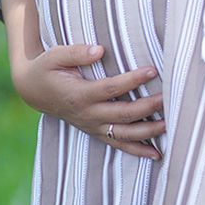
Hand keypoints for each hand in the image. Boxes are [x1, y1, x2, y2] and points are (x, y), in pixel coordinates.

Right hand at [11, 43, 164, 160]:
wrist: (34, 90)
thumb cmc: (47, 68)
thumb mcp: (54, 56)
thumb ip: (76, 52)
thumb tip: (100, 50)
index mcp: (79, 95)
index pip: (111, 88)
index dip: (132, 80)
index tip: (152, 70)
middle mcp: (88, 114)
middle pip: (123, 114)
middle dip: (148, 107)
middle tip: (170, 96)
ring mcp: (92, 126)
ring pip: (124, 134)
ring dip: (148, 131)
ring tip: (170, 124)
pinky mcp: (96, 132)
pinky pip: (119, 144)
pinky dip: (138, 150)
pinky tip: (158, 154)